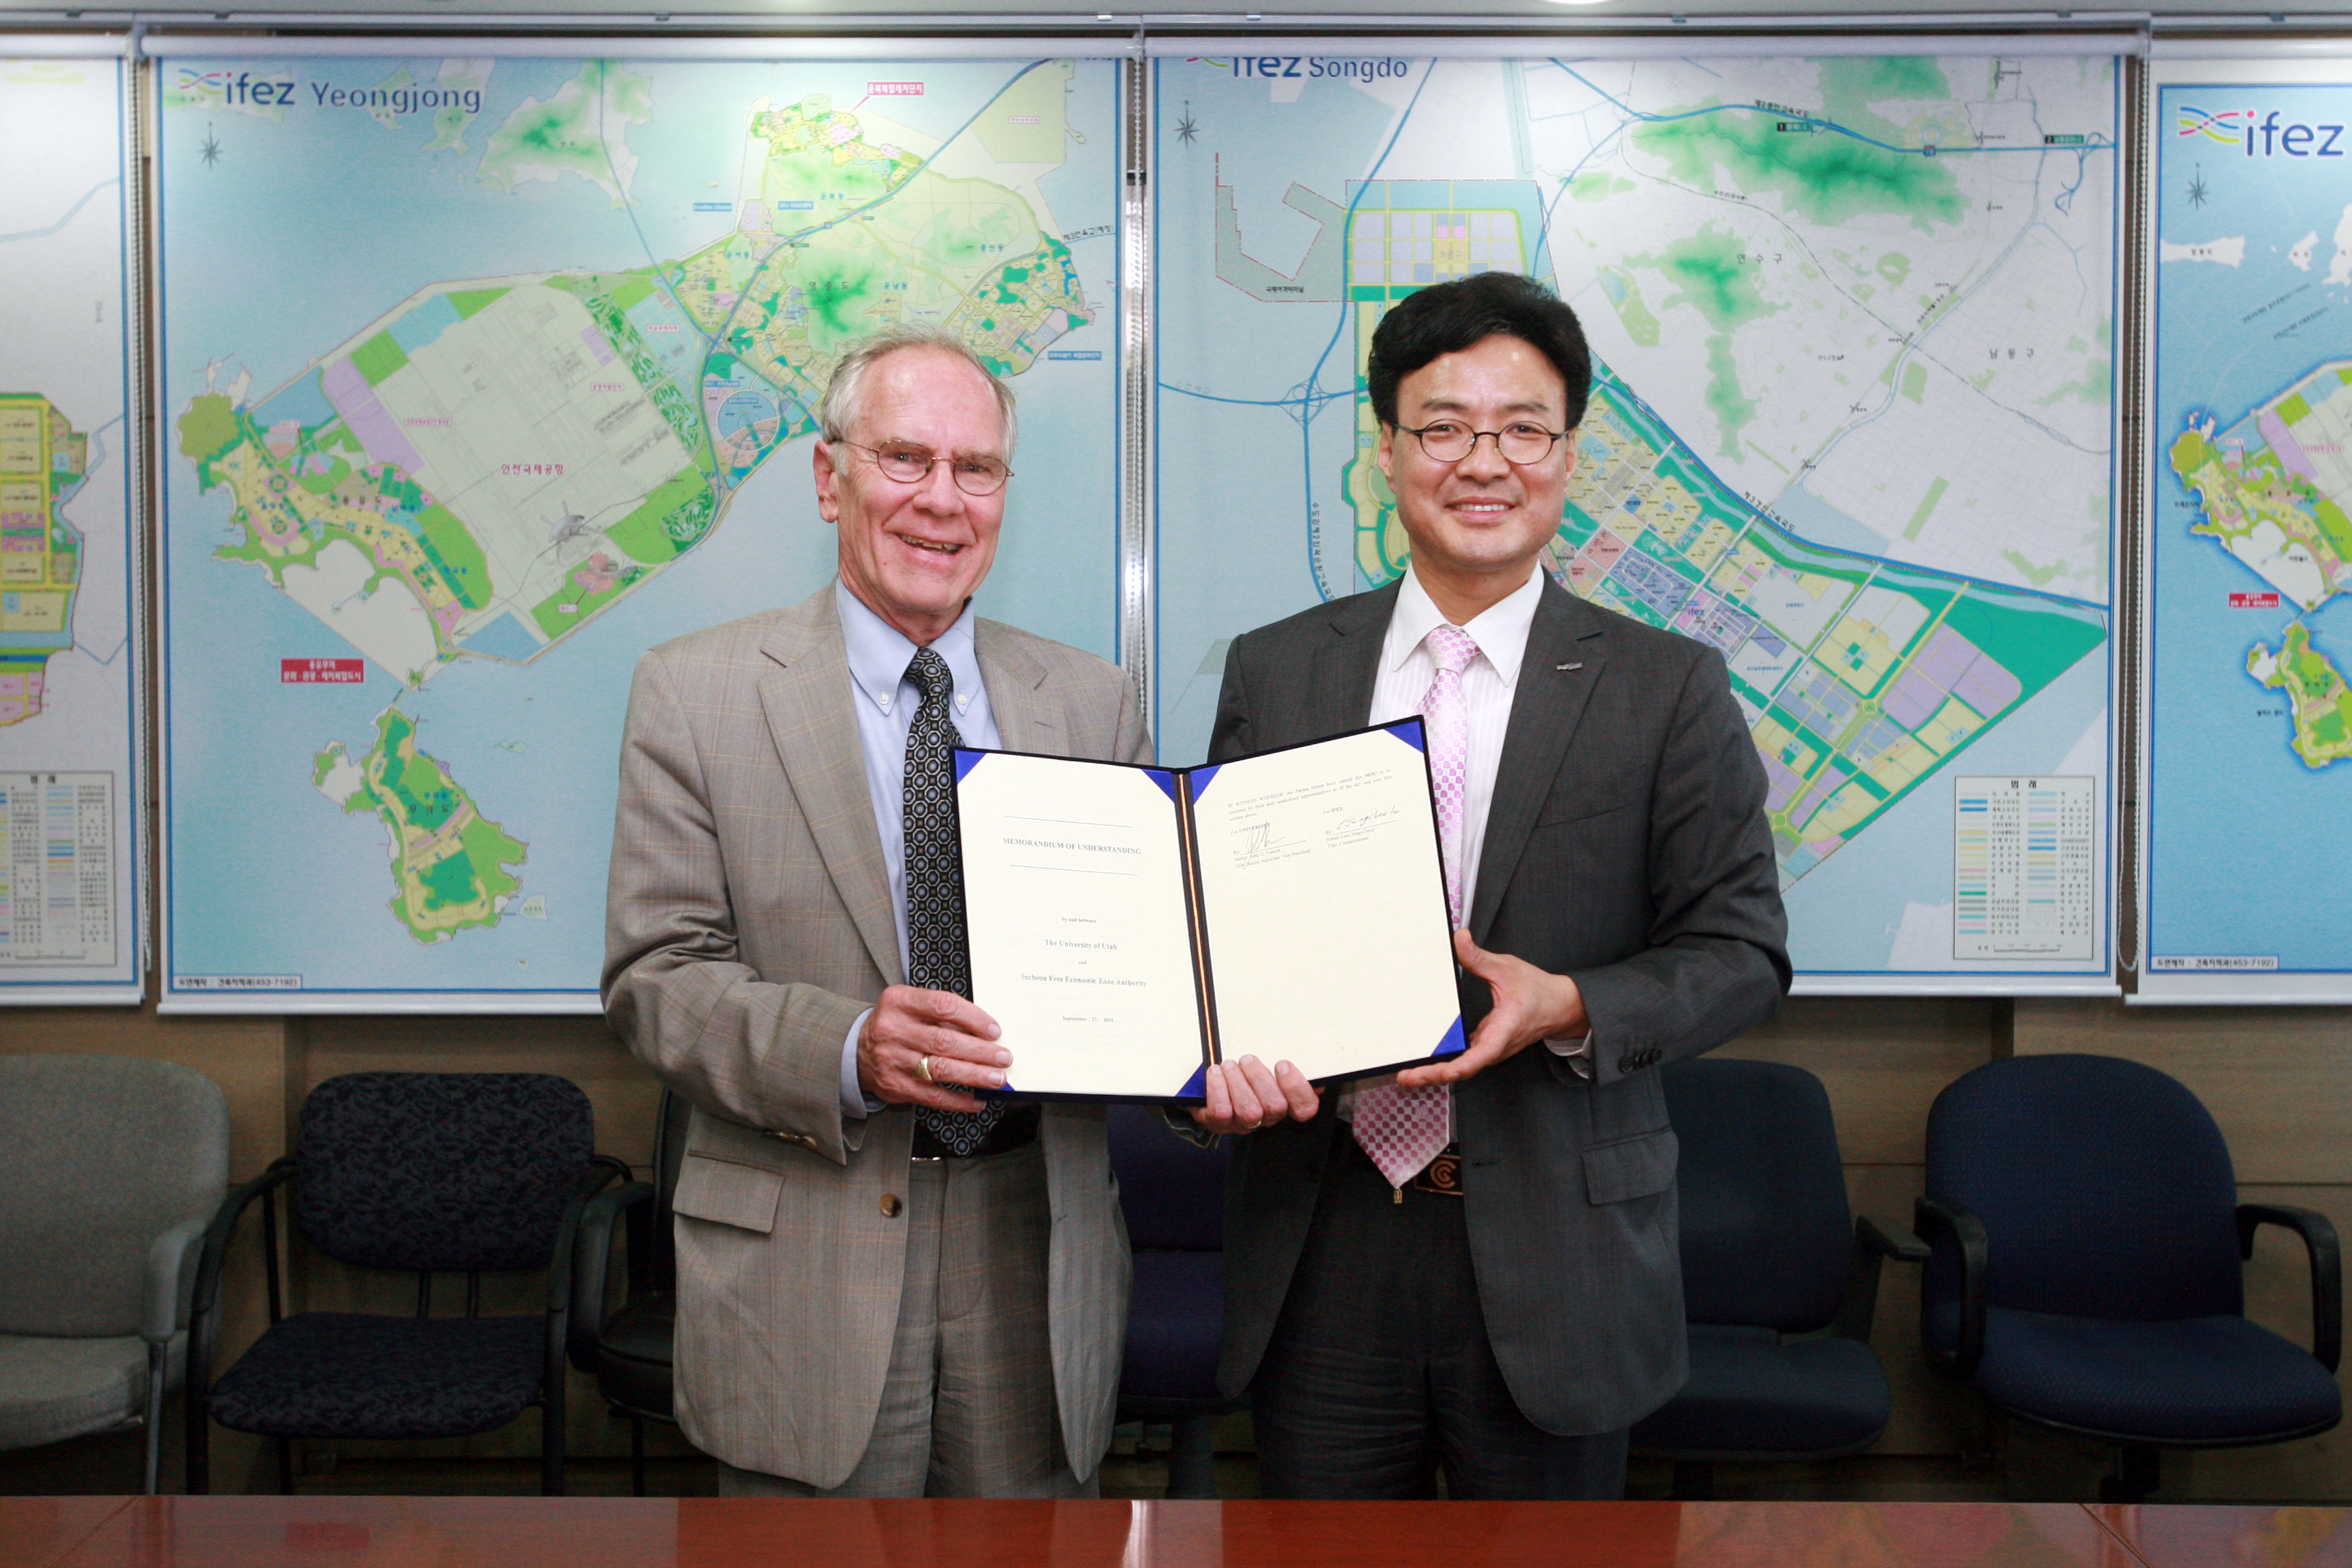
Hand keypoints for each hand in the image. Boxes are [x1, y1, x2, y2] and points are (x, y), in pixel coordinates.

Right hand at [857, 985, 1008, 1113]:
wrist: (857, 1049)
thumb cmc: (897, 1024)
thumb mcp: (911, 1006)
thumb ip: (942, 1014)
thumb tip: (986, 1033)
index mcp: (900, 1001)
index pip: (943, 1006)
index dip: (973, 1018)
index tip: (994, 1031)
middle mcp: (893, 1029)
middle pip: (944, 1041)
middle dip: (980, 1051)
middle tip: (1003, 1058)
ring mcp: (892, 1059)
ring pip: (940, 1069)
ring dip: (973, 1075)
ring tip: (997, 1078)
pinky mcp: (894, 1086)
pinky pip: (931, 1096)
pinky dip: (958, 1100)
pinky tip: (976, 1100)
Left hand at [1189, 1056, 1319, 1134]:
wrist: (1211, 1086)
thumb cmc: (1244, 1075)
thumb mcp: (1266, 1067)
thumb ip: (1286, 1066)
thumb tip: (1305, 1059)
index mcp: (1285, 1104)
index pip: (1305, 1108)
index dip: (1296, 1088)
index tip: (1282, 1064)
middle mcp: (1267, 1118)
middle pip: (1275, 1107)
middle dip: (1259, 1078)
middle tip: (1247, 1059)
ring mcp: (1243, 1124)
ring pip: (1248, 1110)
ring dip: (1237, 1082)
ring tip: (1229, 1065)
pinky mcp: (1219, 1125)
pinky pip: (1221, 1112)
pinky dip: (1217, 1088)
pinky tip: (1215, 1073)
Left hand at [1394, 930, 1588, 1088]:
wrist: (1560, 1007)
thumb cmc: (1538, 991)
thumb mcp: (1507, 969)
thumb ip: (1479, 957)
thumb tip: (1459, 939)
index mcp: (1502, 1030)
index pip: (1479, 1056)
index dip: (1457, 1067)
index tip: (1437, 1072)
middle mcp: (1495, 1046)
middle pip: (1463, 1068)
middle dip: (1433, 1075)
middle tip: (1406, 1076)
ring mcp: (1490, 1049)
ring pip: (1462, 1067)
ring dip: (1435, 1073)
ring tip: (1408, 1074)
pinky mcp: (1486, 1047)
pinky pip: (1464, 1060)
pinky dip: (1444, 1064)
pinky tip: (1426, 1062)